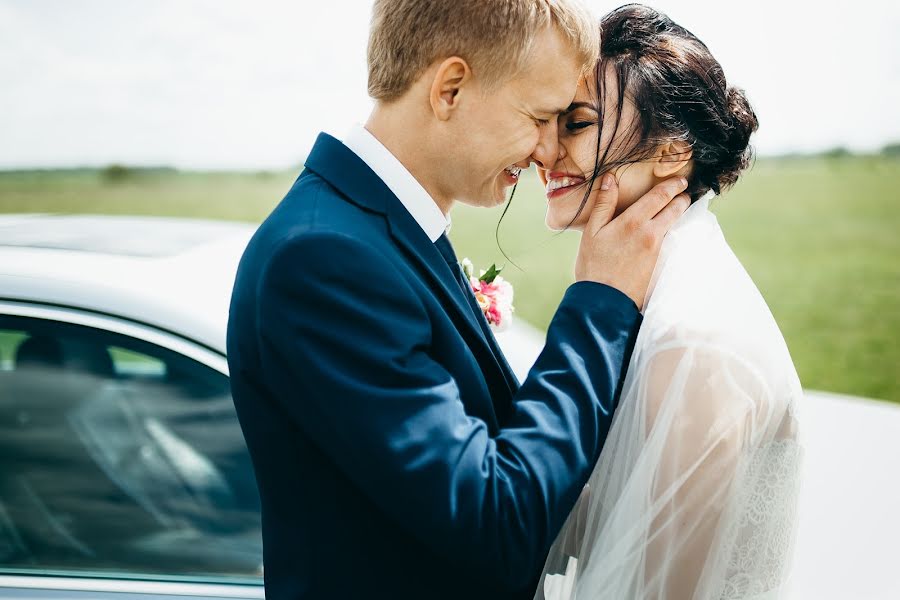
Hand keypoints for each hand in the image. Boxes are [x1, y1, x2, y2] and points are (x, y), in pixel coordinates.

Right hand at [575, 173, 689, 308]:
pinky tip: (667, 228)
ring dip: (679, 213)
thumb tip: (610, 178)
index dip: (672, 185)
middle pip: (676, 208)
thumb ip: (603, 204)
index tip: (679, 179)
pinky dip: (672, 229)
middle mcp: (651, 233)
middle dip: (682, 197)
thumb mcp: (591, 232)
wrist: (604, 300)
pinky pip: (671, 238)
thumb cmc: (593, 265)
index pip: (660, 196)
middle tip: (683, 191)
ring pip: (675, 223)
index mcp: (633, 221)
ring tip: (678, 206)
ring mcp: (658, 248)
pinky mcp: (659, 261)